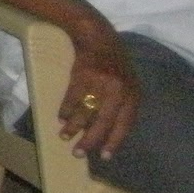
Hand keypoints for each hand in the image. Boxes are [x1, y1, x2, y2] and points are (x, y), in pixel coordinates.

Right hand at [58, 35, 139, 160]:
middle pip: (103, 122)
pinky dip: (65, 110)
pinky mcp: (83, 75)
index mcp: (132, 94)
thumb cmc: (112, 62)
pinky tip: (61, 118)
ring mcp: (100, 82)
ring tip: (64, 136)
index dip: (114, 141)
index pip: (125, 124)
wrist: (97, 35)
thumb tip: (108, 129)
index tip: (104, 156)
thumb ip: (122, 103)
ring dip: (73, 127)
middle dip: (90, 139)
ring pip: (86, 112)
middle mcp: (119, 90)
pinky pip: (72, 98)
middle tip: (78, 153)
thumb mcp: (126, 82)